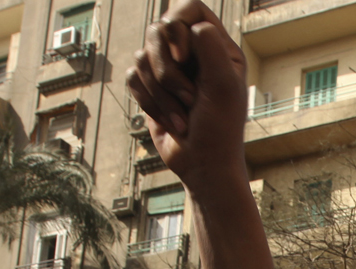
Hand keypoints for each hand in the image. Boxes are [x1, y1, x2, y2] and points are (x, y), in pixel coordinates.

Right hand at [125, 0, 247, 193]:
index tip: (185, 56)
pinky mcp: (151, 87)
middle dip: (168, 69)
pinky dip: (149, 102)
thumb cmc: (220, 129)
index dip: (179, 26)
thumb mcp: (223, 87)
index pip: (190, 9)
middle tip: (189, 98)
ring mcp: (171, 69)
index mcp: (217, 48)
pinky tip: (170, 122)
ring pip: (142, 55)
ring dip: (161, 93)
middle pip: (159, 29)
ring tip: (183, 118)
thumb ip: (210, 48)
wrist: (203, 165)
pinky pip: (132, 77)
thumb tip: (192, 23)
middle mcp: (193, 53)